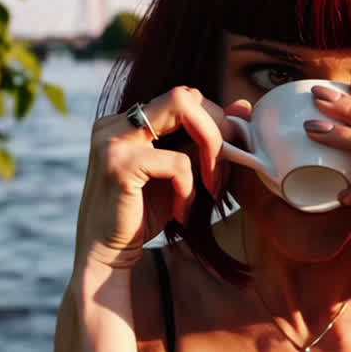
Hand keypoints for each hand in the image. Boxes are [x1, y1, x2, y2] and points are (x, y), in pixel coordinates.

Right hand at [75, 86, 234, 271]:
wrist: (106, 256)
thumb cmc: (142, 215)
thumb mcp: (180, 173)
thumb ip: (203, 140)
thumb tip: (243, 107)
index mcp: (126, 121)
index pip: (183, 98)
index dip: (214, 122)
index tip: (230, 155)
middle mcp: (116, 122)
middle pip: (184, 95)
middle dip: (216, 131)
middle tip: (222, 172)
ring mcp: (113, 139)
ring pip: (182, 108)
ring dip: (210, 150)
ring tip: (210, 189)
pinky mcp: (119, 164)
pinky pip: (177, 161)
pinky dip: (189, 188)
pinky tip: (181, 212)